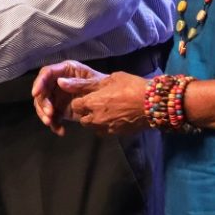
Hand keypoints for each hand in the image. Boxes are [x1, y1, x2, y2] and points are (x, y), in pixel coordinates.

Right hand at [32, 60, 104, 133]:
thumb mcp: (94, 83)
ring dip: (45, 115)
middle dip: (43, 103)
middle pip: (42, 90)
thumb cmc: (104, 87)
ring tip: (51, 123)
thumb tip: (60, 82)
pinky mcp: (60, 108)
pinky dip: (54, 124)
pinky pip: (52, 116)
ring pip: (43, 104)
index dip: (39, 82)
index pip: (47, 73)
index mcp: (65, 70)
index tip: (35, 93)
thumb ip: (78, 82)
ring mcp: (57, 95)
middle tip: (49, 114)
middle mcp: (57, 82)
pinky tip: (60, 130)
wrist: (109, 102)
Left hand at [33, 63, 150, 136]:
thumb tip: (60, 82)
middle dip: (86, 112)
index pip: (76, 105)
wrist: (154, 103)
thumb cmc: (131, 86)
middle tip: (98, 104)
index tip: (90, 96)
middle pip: (82, 119)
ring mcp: (107, 128)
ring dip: (95, 120)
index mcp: (91, 103)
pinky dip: (106, 126)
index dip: (81, 100)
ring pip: (93, 127)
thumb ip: (83, 84)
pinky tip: (115, 117)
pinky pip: (105, 131)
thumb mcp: (107, 80)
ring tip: (107, 111)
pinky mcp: (117, 134)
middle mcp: (96, 118)